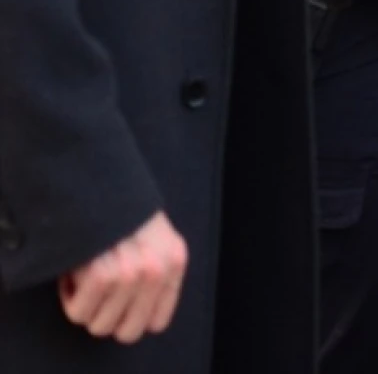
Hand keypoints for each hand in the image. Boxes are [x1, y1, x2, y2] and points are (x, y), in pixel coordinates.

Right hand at [59, 212, 186, 343]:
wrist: (96, 181)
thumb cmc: (121, 210)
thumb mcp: (157, 236)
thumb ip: (157, 271)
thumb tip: (140, 311)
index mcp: (175, 262)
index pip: (156, 322)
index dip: (132, 318)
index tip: (118, 307)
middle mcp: (157, 271)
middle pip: (127, 331)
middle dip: (108, 317)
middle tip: (97, 296)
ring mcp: (131, 275)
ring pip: (100, 325)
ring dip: (87, 305)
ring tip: (86, 278)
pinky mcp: (101, 275)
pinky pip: (78, 313)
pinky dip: (69, 297)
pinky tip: (74, 274)